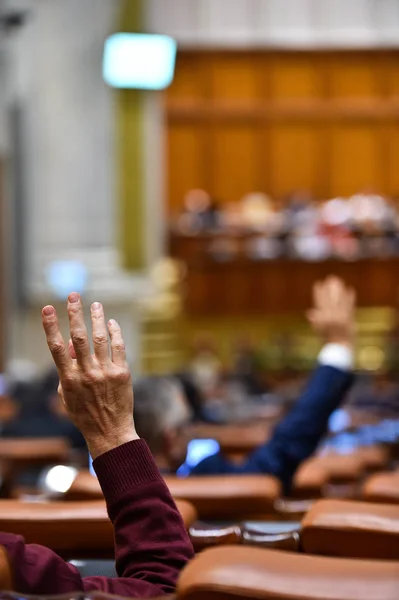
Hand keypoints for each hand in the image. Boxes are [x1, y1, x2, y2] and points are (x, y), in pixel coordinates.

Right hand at [41, 293, 138, 458]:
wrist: (110, 432)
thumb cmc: (85, 413)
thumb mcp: (67, 395)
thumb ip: (68, 369)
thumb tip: (72, 345)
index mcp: (69, 379)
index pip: (57, 348)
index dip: (51, 327)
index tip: (48, 309)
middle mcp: (87, 374)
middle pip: (79, 337)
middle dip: (75, 314)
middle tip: (74, 295)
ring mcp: (106, 372)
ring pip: (100, 338)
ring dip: (97, 319)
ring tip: (95, 304)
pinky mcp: (123, 373)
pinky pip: (119, 347)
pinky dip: (115, 333)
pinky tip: (112, 323)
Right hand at [307, 276, 355, 347]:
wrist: (340, 347)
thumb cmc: (329, 340)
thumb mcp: (319, 330)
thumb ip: (315, 321)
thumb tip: (309, 312)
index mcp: (322, 318)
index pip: (319, 301)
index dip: (318, 292)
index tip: (318, 283)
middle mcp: (330, 316)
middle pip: (329, 298)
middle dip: (329, 287)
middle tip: (330, 278)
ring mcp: (340, 317)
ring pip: (340, 300)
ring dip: (340, 289)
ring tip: (340, 281)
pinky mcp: (349, 318)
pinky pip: (349, 305)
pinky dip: (350, 297)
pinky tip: (350, 289)